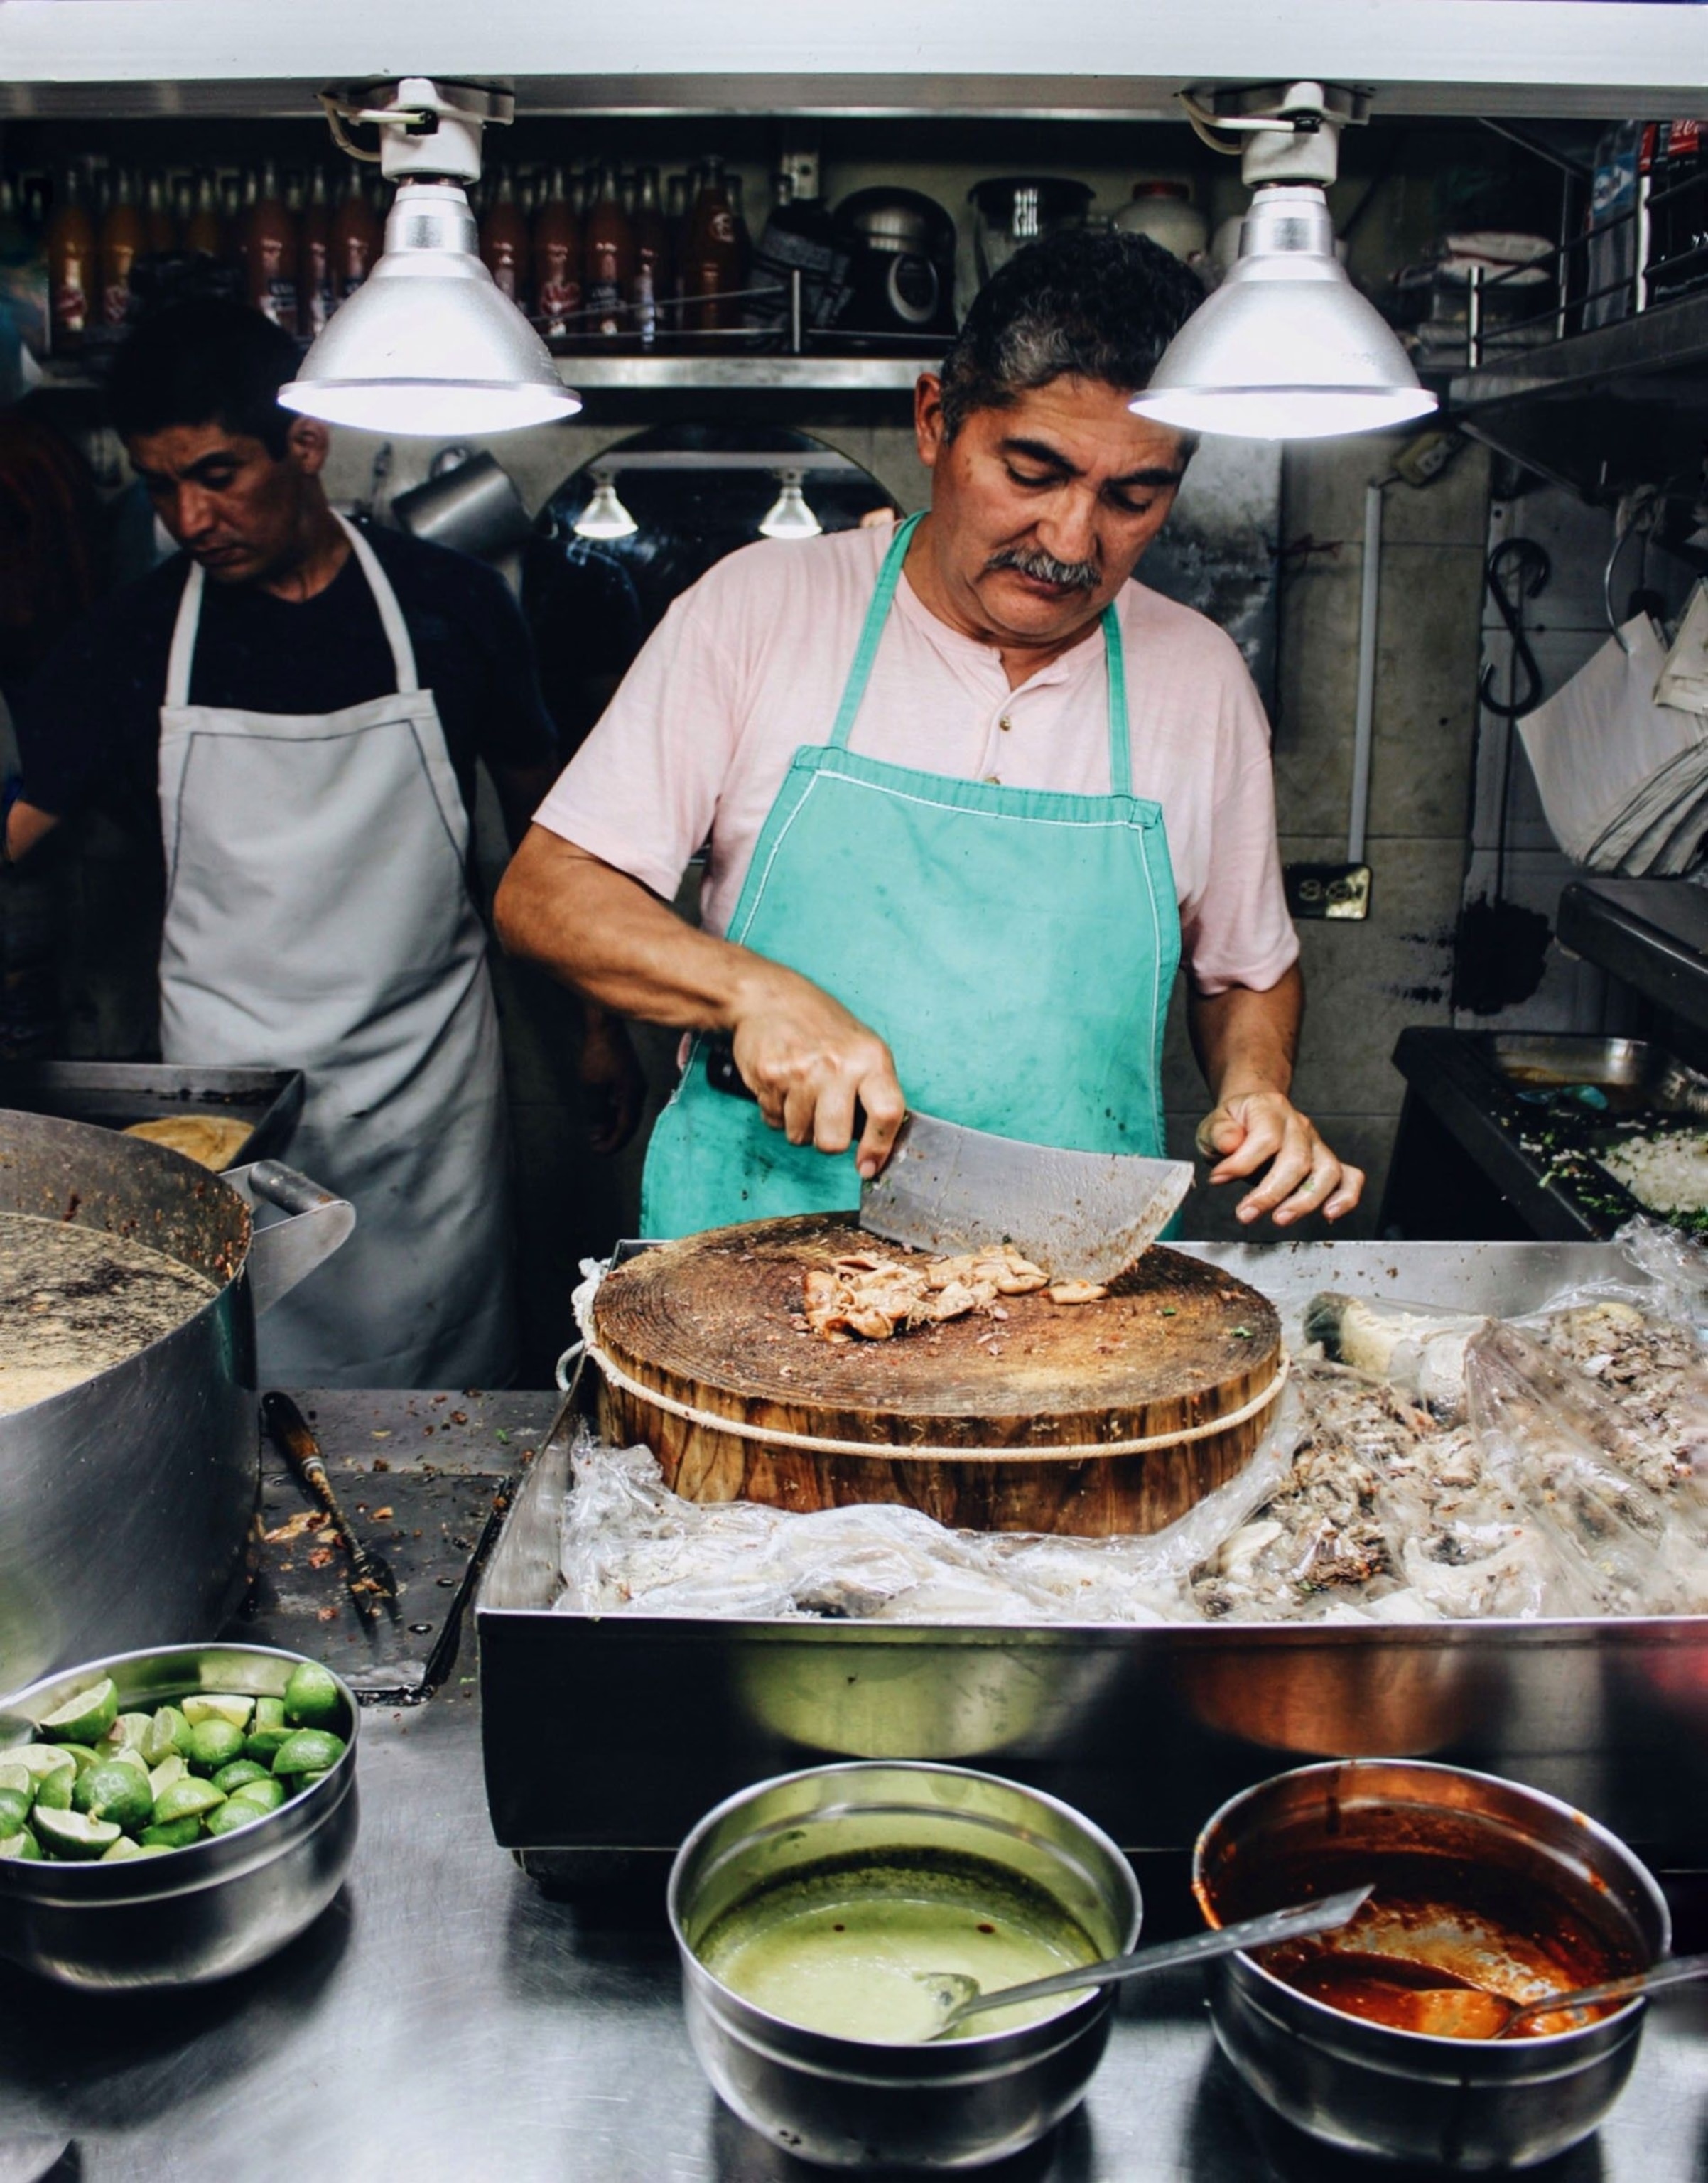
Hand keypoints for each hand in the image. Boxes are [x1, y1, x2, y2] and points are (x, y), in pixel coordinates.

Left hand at [579, 1013, 647, 1155]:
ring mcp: (635, 1085)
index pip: (625, 1128)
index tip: (598, 1151)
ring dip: (612, 1125)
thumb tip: (598, 1133)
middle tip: (596, 1146)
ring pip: (626, 1114)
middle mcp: (638, 1093)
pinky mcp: (629, 1079)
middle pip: (629, 1124)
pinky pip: (624, 1103)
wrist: (606, 1027)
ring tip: (596, 1134)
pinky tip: (602, 1115)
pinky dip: (613, 1113)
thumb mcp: (593, 1086)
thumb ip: (597, 1112)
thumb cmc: (599, 1054)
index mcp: (632, 1096)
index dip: (612, 1143)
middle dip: (613, 1137)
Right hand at [730, 968, 907, 1179]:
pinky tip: (782, 1084)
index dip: (879, 1148)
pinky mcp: (768, 1076)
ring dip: (799, 1124)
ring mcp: (801, 1072)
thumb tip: (881, 1145)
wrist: (770, 998)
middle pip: (833, 1142)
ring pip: (799, 1136)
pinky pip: (774, 1120)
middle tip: (825, 1119)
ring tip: (801, 1091)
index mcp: (871, 1059)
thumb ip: (874, 1090)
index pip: (887, 1113)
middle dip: (827, 1140)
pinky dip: (777, 1110)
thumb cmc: (822, 1027)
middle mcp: (838, 1066)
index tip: (869, 1166)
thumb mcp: (863, 1048)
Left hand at [1196, 1091, 1364, 1227]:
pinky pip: (1350, 1178)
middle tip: (1246, 1213)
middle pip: (1297, 1160)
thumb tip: (1230, 1145)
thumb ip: (1219, 1133)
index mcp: (1270, 1109)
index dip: (1242, 1163)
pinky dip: (1346, 1197)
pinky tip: (1329, 1213)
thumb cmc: (1234, 1124)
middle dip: (1271, 1193)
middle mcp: (1299, 1125)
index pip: (1266, 1138)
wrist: (1252, 1114)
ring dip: (1305, 1200)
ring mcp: (1316, 1144)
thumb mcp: (1213, 1124)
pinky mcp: (1326, 1162)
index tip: (1219, 1179)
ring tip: (1281, 1218)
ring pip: (1327, 1171)